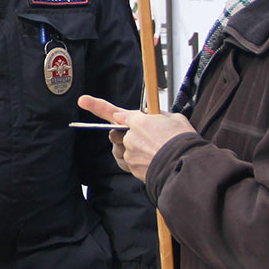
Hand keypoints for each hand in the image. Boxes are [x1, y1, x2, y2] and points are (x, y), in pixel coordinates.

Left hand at [78, 95, 194, 179]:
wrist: (185, 165)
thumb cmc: (182, 141)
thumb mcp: (174, 119)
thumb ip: (158, 115)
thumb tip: (153, 116)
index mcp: (138, 120)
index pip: (114, 112)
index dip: (96, 105)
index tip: (83, 100)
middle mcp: (129, 136)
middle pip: (119, 134)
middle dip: (128, 135)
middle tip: (148, 139)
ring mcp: (129, 153)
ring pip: (124, 149)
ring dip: (135, 150)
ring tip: (155, 151)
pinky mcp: (132, 167)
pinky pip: (128, 163)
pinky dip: (138, 162)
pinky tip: (151, 160)